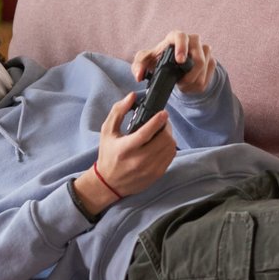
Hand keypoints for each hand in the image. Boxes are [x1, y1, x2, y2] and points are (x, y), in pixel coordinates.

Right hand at [84, 91, 176, 209]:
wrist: (109, 183)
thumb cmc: (108, 154)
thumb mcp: (107, 131)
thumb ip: (118, 111)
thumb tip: (132, 96)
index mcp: (125, 149)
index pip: (145, 133)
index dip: (157, 121)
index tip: (163, 113)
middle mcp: (138, 161)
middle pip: (162, 140)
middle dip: (166, 126)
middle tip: (163, 121)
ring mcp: (149, 169)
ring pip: (170, 148)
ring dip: (169, 136)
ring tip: (163, 131)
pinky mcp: (157, 174)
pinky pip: (171, 156)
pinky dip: (169, 147)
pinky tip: (162, 143)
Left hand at [133, 30, 215, 94]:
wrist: (172, 68)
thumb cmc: (158, 60)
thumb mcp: (144, 63)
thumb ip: (138, 67)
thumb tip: (140, 75)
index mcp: (175, 37)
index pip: (181, 36)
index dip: (182, 47)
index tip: (180, 61)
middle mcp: (192, 41)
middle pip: (199, 56)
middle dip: (191, 73)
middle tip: (181, 82)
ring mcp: (204, 51)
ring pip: (204, 68)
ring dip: (193, 81)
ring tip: (182, 84)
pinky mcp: (210, 61)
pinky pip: (208, 75)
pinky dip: (198, 84)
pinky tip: (189, 85)